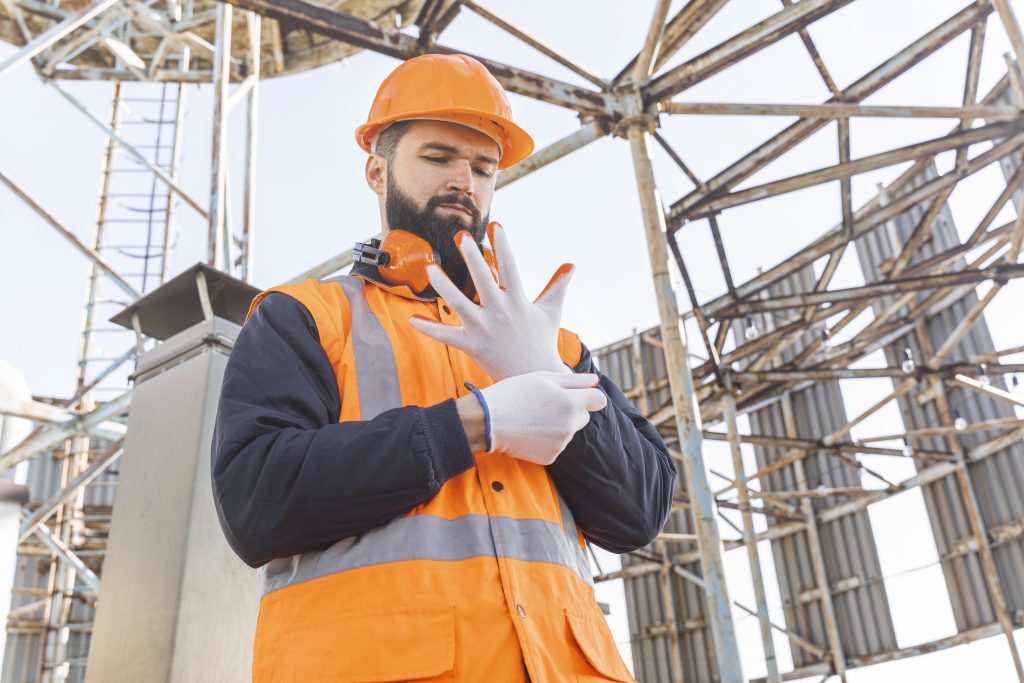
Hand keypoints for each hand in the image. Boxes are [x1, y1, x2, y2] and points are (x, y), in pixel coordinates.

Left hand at [409, 222, 574, 379]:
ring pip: (460, 305)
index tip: (496, 225)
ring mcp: (484, 329)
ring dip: (444, 286)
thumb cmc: (542, 341)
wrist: (534, 377)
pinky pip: (447, 336)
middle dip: (473, 258)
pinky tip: (412, 319)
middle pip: (484, 281)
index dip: (503, 246)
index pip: (510, 268)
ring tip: (430, 268)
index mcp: (519, 301)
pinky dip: (430, 329)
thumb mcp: (551, 311)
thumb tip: (572, 264)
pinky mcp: (472, 345)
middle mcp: (500, 313)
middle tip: (462, 237)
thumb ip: (557, 286)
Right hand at [479, 371, 606, 464]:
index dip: (589, 396)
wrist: (487, 421)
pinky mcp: (550, 457)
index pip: (599, 401)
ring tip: (533, 417)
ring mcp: (561, 444)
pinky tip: (529, 431)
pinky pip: (556, 445)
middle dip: (571, 410)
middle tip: (546, 404)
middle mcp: (570, 426)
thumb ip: (574, 380)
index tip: (576, 394)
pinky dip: (547, 439)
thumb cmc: (514, 393)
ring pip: (568, 431)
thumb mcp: (543, 378)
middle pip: (583, 417)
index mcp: (571, 404)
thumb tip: (595, 381)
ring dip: (557, 424)